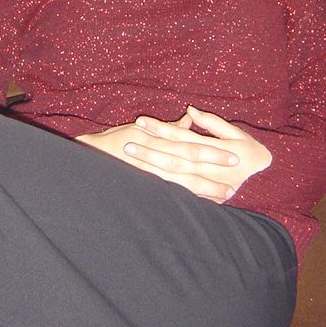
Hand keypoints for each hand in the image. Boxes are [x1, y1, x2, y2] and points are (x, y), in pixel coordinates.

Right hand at [75, 106, 270, 203]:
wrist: (89, 154)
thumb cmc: (116, 140)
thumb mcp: (142, 128)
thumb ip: (170, 127)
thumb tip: (190, 119)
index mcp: (159, 142)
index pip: (192, 147)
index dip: (213, 154)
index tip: (233, 157)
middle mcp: (156, 158)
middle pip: (191, 166)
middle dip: (214, 175)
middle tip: (237, 179)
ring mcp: (150, 175)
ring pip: (183, 184)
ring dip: (206, 191)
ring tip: (227, 195)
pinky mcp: (145, 187)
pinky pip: (170, 196)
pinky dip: (188, 201)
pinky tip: (203, 207)